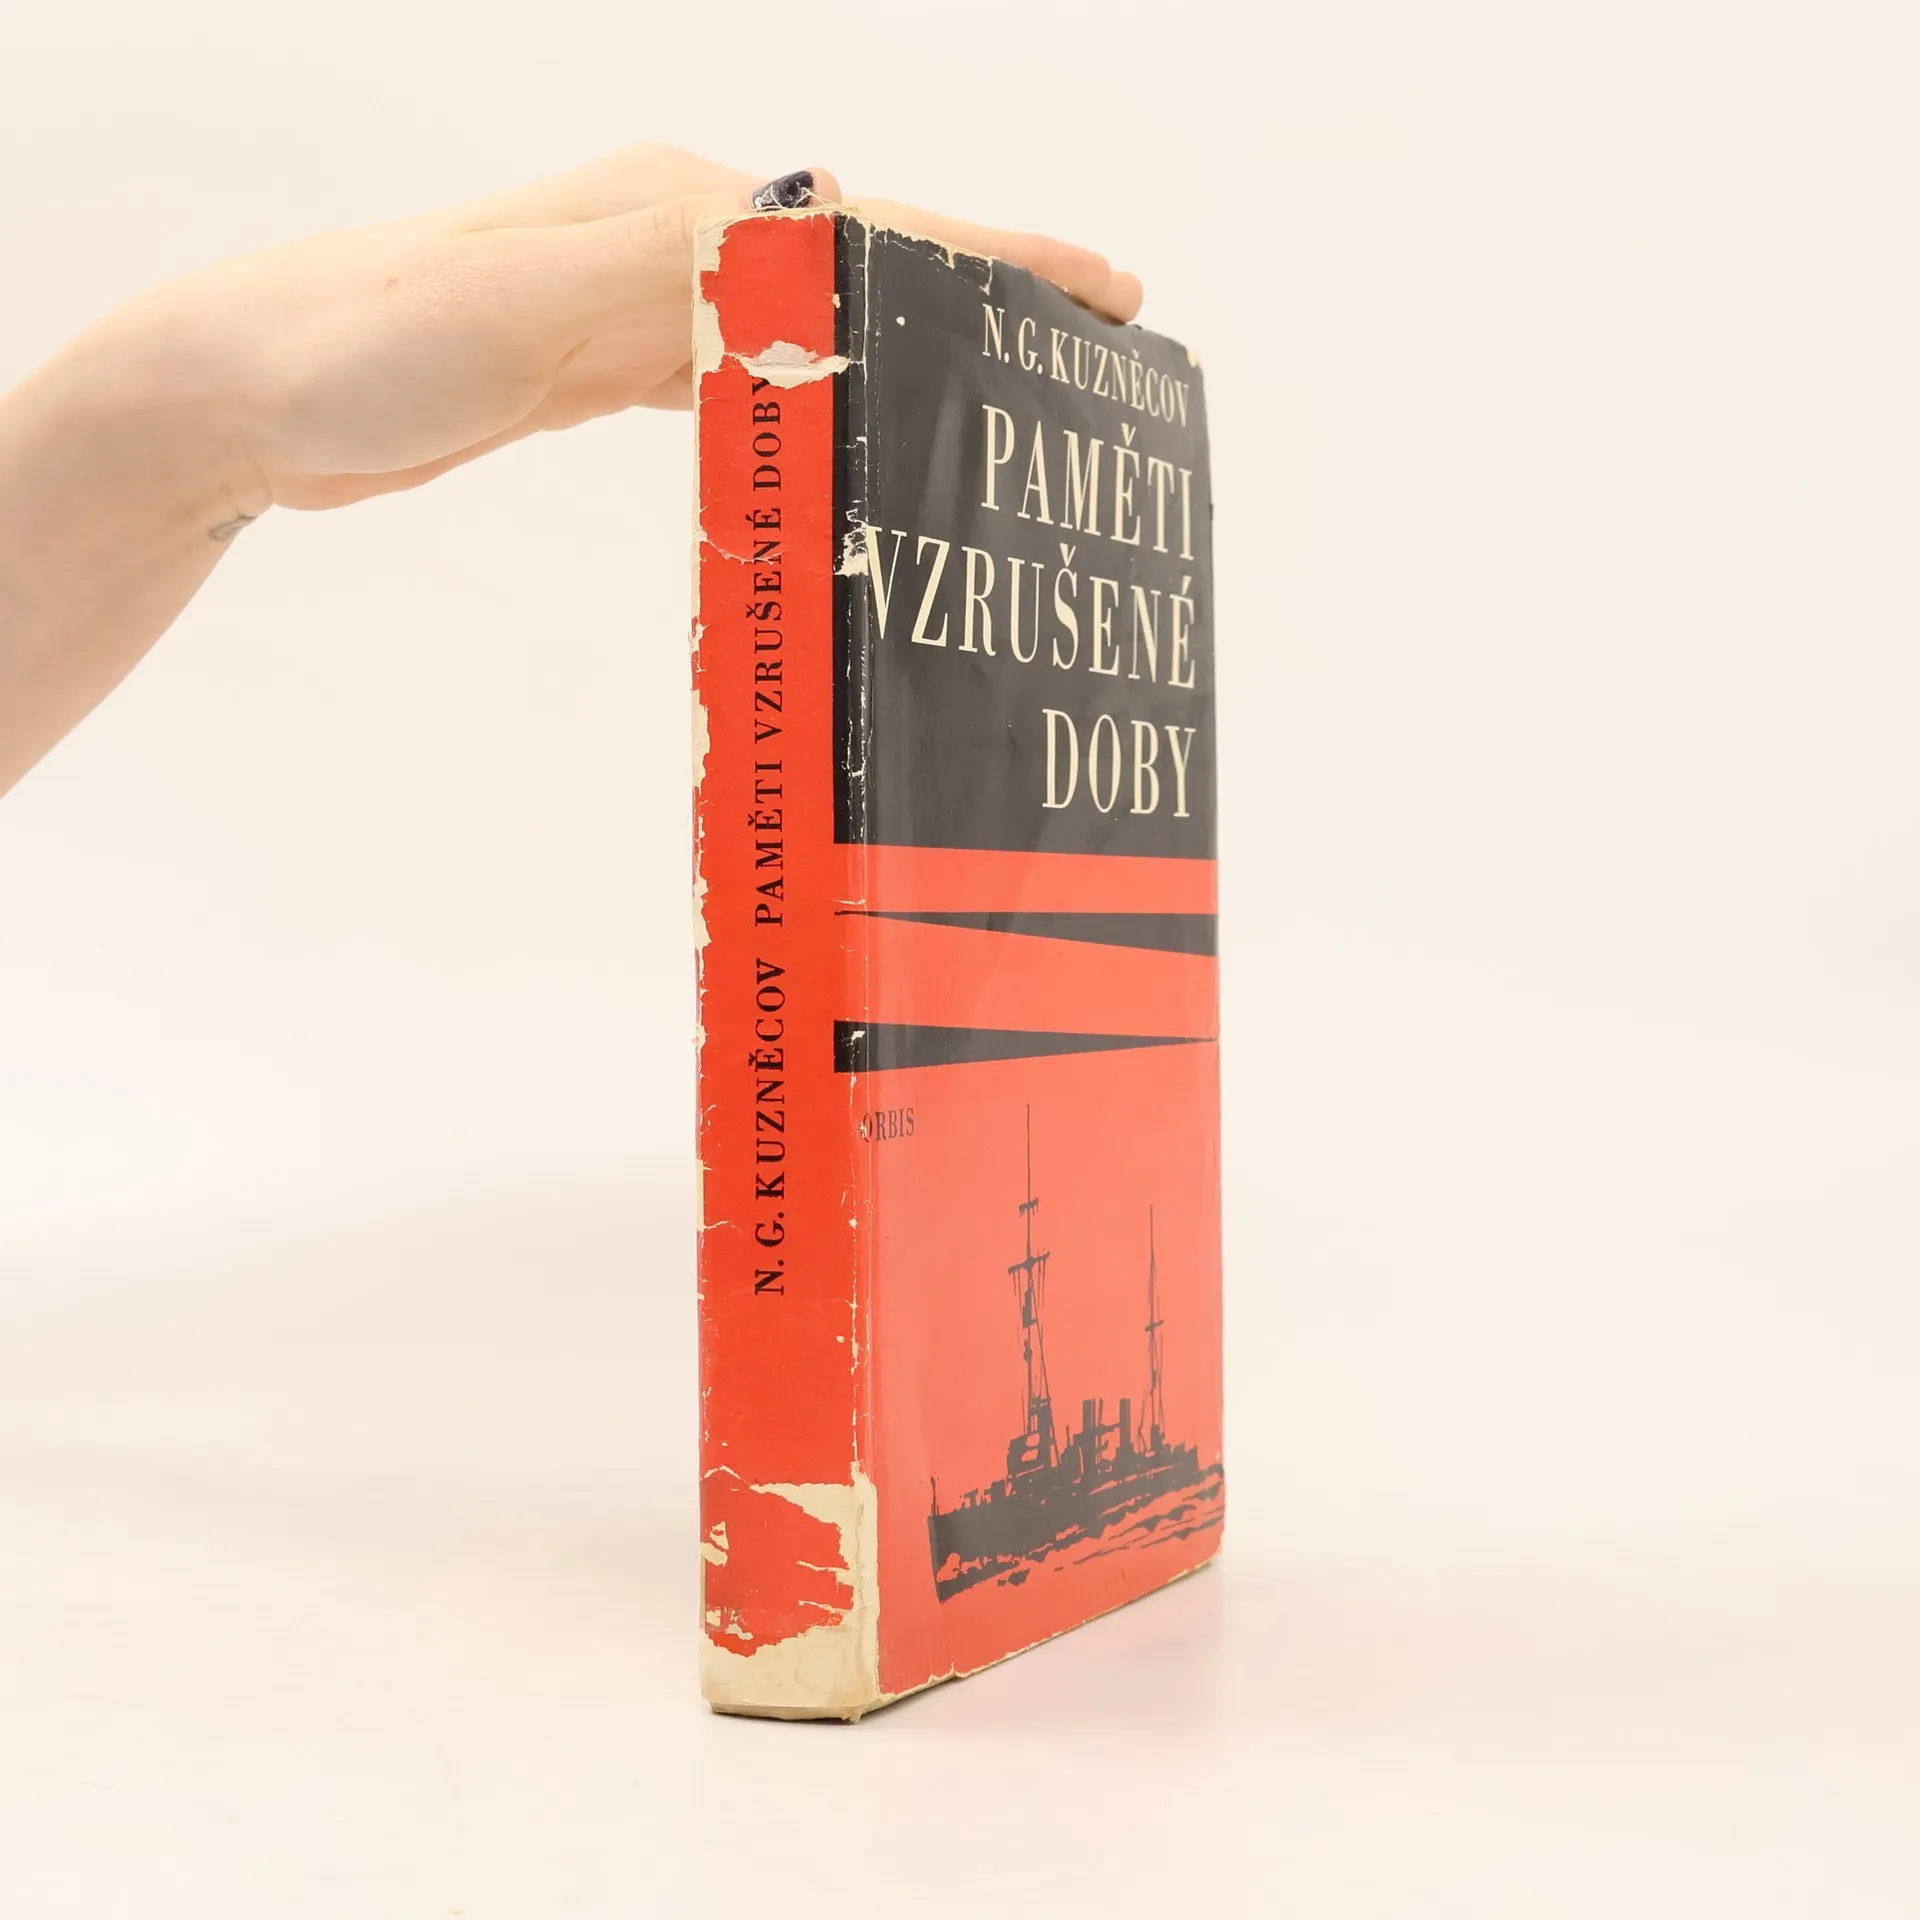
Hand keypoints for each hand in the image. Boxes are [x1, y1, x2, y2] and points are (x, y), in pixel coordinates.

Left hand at [98, 146, 1146, 515]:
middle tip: (1078, 349)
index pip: (864, 228)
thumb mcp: (524, 305)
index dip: (989, 260)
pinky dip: (811, 392)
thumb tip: (815, 276)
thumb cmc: (362, 340)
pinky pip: (743, 369)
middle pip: (857, 263)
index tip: (1101, 291)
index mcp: (668, 210)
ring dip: (901, 348)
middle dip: (974, 301)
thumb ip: (670, 283)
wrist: (240, 385)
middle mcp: (663, 235)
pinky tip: (834, 428)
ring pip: (807, 316)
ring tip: (987, 392)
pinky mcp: (601, 359)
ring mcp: (633, 296)